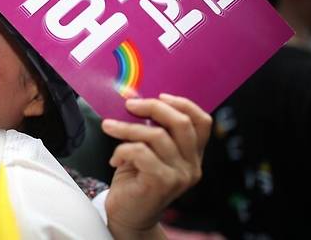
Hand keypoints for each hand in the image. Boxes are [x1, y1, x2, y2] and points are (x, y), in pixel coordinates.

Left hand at [101, 94, 211, 238]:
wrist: (128, 216)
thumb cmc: (135, 179)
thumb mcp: (147, 149)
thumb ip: (150, 128)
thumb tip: (132, 97)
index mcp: (192, 154)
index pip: (202, 122)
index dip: (183, 103)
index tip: (159, 95)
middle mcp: (192, 165)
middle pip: (181, 123)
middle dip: (152, 107)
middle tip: (128, 105)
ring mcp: (180, 175)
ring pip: (157, 135)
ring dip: (127, 127)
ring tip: (108, 127)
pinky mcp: (162, 183)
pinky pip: (141, 152)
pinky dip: (122, 149)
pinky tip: (114, 159)